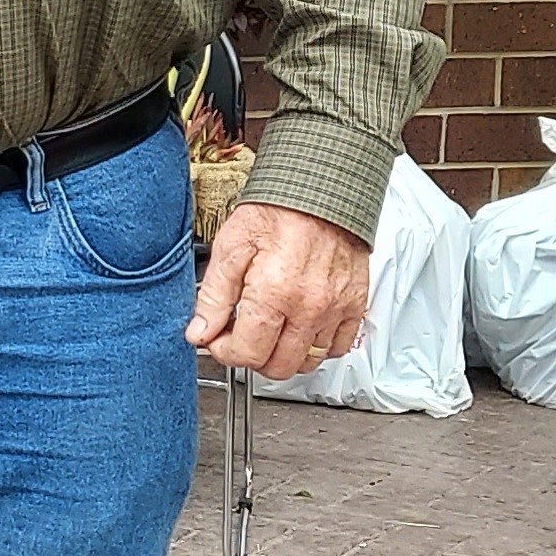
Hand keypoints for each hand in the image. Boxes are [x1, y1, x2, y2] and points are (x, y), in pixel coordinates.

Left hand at [186, 199, 370, 380]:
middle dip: (252, 358)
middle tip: (241, 337)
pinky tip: (300, 329)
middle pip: (277, 366)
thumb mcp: (230, 247)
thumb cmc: (277, 210)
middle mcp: (309, 306)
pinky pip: (338, 347)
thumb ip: (213, 296)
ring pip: (308, 362)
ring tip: (270, 333)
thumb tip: (200, 332)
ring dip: (284, 356)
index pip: (247, 353)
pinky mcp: (355, 304)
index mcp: (274, 293)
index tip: (218, 340)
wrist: (320, 189)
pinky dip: (318, 347)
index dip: (225, 352)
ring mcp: (336, 308)